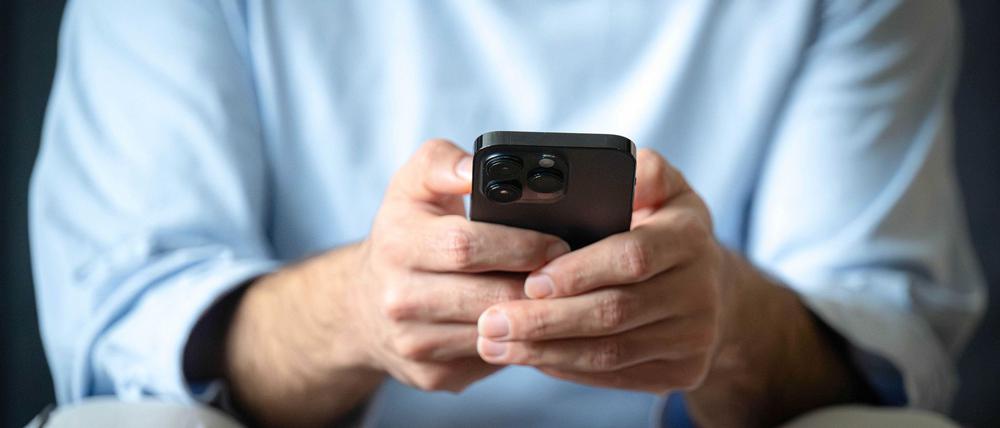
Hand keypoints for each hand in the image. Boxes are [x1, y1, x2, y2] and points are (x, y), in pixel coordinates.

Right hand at [346, 139, 569, 391]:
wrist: (363, 306)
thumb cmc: (404, 234)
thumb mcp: (412, 186)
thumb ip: (443, 163)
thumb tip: (475, 167)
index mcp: (397, 244)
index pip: (466, 245)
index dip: (520, 245)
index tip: (558, 243)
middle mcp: (398, 299)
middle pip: (489, 296)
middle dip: (539, 284)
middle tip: (573, 272)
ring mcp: (414, 343)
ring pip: (496, 333)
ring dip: (537, 318)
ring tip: (560, 296)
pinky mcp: (432, 375)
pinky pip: (492, 360)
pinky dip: (522, 342)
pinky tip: (537, 324)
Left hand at [475, 149, 726, 392]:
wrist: (710, 288)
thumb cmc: (664, 228)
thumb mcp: (664, 187)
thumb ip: (642, 172)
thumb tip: (618, 171)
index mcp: (690, 238)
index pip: (631, 257)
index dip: (579, 271)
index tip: (531, 280)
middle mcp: (700, 291)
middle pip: (614, 312)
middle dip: (546, 320)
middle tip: (491, 321)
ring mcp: (694, 338)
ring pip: (609, 352)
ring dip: (545, 350)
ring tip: (494, 342)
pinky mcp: (682, 373)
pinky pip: (614, 375)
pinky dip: (566, 367)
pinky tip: (529, 357)